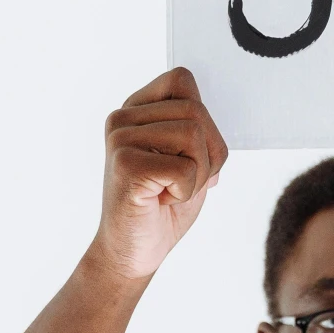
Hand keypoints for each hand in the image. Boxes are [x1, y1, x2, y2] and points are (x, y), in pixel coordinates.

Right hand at [92, 68, 228, 281]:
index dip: (203, 120)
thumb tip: (213, 118)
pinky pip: (185, 167)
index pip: (182, 80)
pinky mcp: (125, 165)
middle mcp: (122, 119)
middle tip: (184, 181)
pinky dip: (185, 191)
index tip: (187, 154)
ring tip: (172, 190)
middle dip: (208, 153)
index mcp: (135, 110)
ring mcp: (120, 140)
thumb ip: (198, 131)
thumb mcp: (189, 160)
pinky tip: (161, 201)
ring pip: (193, 135)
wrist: (132, 253)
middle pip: (195, 110)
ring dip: (198, 173)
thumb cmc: (160, 209)